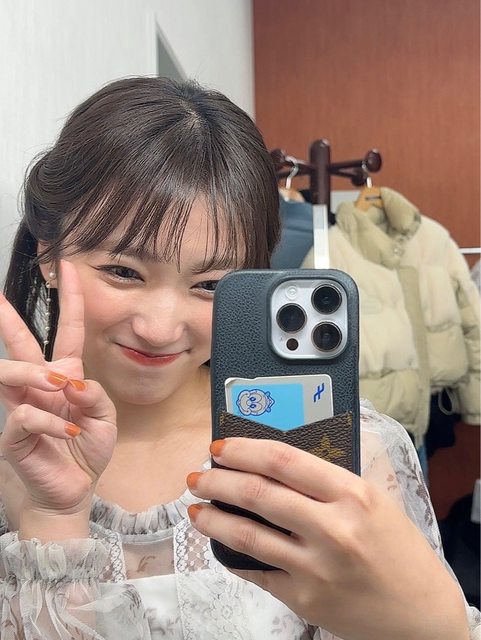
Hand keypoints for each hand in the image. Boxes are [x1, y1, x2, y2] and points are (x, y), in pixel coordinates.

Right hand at [0, 260, 116, 515]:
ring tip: (58, 388)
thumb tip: (71, 381)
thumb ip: (95, 395)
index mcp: (65, 376)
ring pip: (11, 371)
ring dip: (35, 374)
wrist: (74, 489)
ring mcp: (23, 406)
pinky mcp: (14, 433)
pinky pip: (25, 415)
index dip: (69, 300)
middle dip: (8, 318)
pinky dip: (51, 422)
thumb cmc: (86, 450)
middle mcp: (40, 386)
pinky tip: (69, 432)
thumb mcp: (105, 419)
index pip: (68, 331)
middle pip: (20, 344)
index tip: (68, 267)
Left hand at [187, 438, 468, 639]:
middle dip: (218, 481)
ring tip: (195, 508)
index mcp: (352, 494)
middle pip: (258, 494)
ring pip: (248, 535)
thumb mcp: (374, 500)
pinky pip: (257, 570)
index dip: (244, 450)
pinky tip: (221, 544)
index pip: (283, 460)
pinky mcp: (305, 600)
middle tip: (197, 476)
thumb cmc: (399, 550)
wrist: (421, 613)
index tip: (220, 447)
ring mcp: (316, 568)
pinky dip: (233, 555)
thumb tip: (274, 462)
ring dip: (213, 519)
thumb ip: (329, 480)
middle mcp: (332, 529)